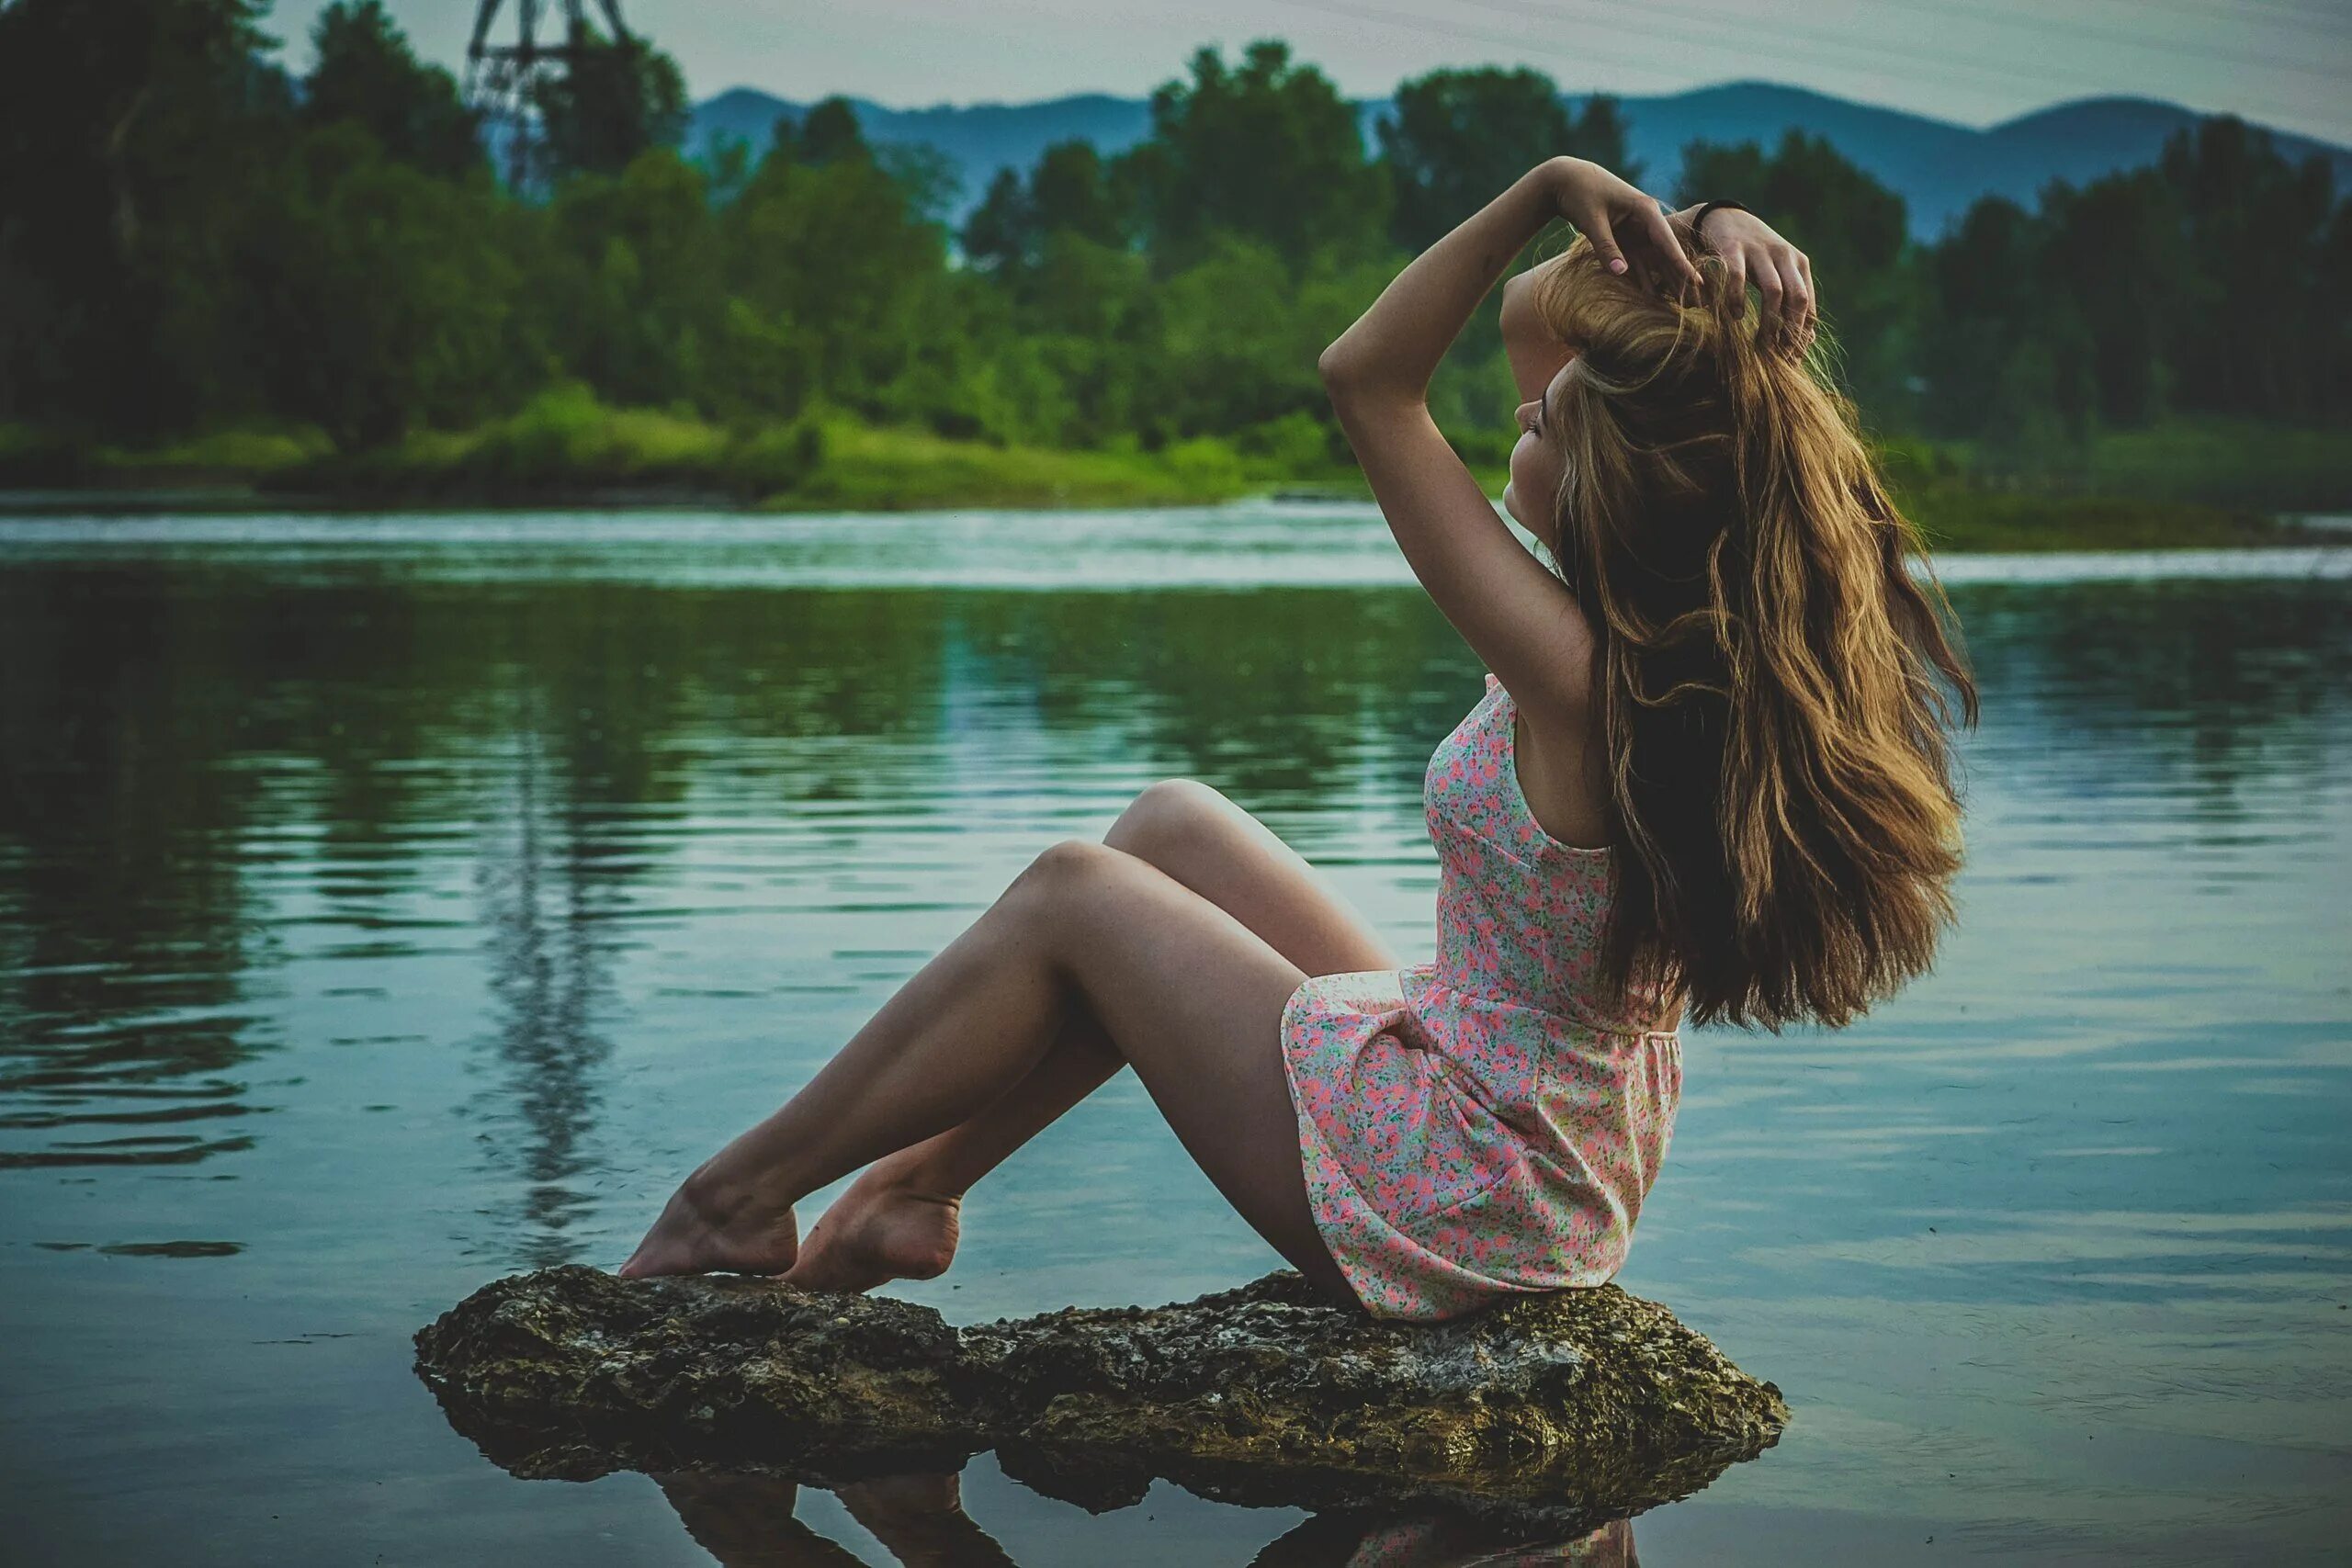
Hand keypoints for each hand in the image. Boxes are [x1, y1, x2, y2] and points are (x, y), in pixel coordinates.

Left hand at [1542, 157, 1703, 300]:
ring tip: (1679, 304)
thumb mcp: (1592, 221)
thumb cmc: (1580, 195)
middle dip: (1680, 276)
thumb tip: (1622, 273)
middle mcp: (1645, 222)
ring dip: (1664, 281)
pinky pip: (1637, 262)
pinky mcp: (1624, 240)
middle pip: (1666, 252)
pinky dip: (1643, 279)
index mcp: (1645, 210)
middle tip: (1698, 299)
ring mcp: (1635, 231)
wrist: (1565, 181)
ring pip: (1654, 260)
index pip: (1667, 240)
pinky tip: (1652, 298)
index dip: (1681, 262)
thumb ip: (1607, 248)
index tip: (1696, 281)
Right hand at [1690, 205, 1816, 348]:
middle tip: (1777, 357)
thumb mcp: (1778, 274)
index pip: (1808, 306)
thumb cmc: (1752, 255)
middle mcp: (1784, 255)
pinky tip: (1734, 317)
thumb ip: (1793, 301)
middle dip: (1789, 332)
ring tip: (1759, 345)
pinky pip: (1739, 278)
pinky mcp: (1733, 248)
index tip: (1791, 360)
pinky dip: (1738, 301)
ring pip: (1773, 291)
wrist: (1724, 217)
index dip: (1802, 336)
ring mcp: (1759, 250)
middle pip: (1797, 299)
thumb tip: (1810, 339)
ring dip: (1768, 323)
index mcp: (1799, 263)